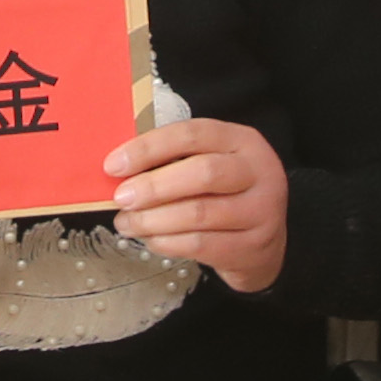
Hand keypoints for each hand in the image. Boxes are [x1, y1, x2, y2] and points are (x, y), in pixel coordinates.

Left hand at [108, 111, 291, 294]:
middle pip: (202, 173)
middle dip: (153, 186)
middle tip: (121, 198)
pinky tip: (151, 239)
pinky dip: (168, 242)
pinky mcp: (252, 246)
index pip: (192, 135)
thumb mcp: (211, 164)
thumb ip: (173, 160)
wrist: (266, 243)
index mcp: (241, 141)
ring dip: (153, 220)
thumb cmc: (226, 195)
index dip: (149, 148)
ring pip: (199, 213)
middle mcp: (257, 171)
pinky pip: (201, 245)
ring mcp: (260, 210)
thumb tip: (119, 167)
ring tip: (127, 223)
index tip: (115, 165)